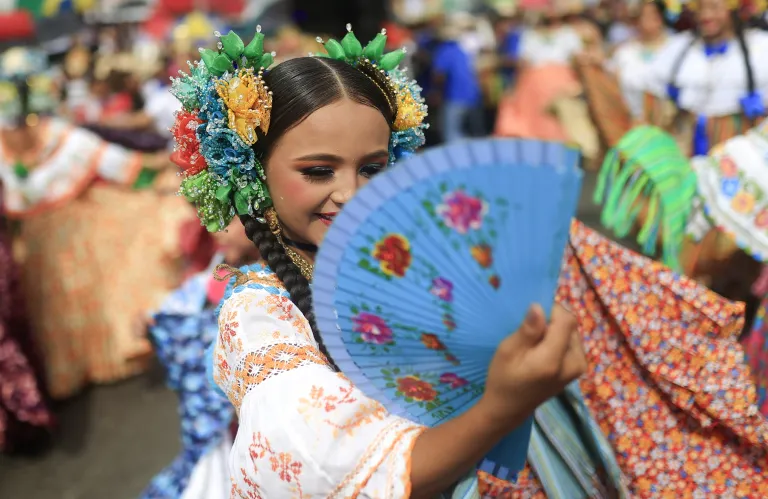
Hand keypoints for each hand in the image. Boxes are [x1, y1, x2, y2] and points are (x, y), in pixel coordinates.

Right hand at [479, 304, 585, 429]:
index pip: (566, 320)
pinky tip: (543, 350)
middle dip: (552, 321)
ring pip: (572, 331)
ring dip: (555, 330)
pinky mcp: (578, 369)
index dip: (551, 310)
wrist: (509, 408)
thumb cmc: (503, 378)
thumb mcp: (507, 351)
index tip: (532, 315)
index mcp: (553, 360)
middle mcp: (573, 363)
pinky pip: (572, 342)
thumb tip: (539, 306)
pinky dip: (559, 339)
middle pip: (570, 325)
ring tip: (535, 343)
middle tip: (530, 333)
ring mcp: (578, 367)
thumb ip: (528, 330)